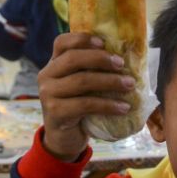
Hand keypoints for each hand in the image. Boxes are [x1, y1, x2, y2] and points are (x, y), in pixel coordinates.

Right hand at [38, 33, 134, 160]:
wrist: (65, 138)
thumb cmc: (79, 106)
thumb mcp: (83, 85)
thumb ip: (93, 69)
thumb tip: (126, 56)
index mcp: (53, 63)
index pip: (62, 42)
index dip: (82, 39)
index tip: (104, 42)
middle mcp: (46, 75)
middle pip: (73, 59)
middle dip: (101, 59)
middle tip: (122, 65)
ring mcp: (47, 94)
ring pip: (81, 81)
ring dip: (110, 82)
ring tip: (130, 85)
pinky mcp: (55, 112)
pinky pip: (85, 104)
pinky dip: (108, 105)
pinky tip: (123, 107)